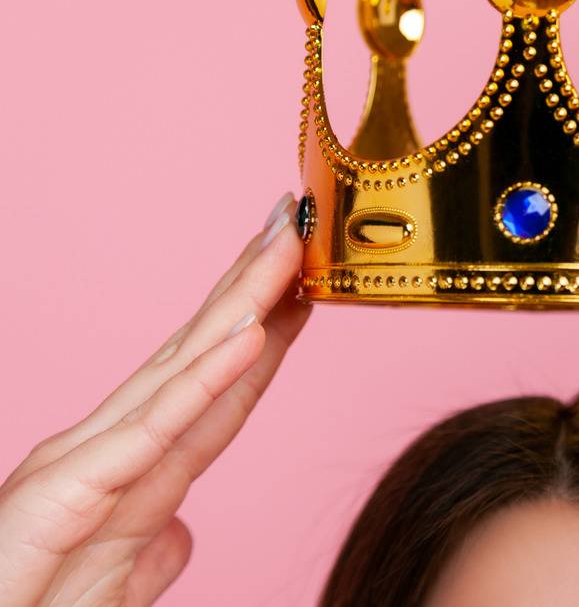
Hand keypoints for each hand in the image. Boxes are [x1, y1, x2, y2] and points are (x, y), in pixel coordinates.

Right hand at [0, 193, 309, 605]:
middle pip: (198, 356)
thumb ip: (148, 553)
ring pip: (180, 370)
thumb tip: (181, 531)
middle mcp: (106, 450)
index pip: (212, 388)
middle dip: (252, 287)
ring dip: (240, 304)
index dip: (260, 332)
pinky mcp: (63, 495)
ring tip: (285, 247)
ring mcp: (83, 465)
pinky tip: (250, 332)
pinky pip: (151, 431)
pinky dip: (203, 380)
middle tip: (296, 221)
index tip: (302, 281)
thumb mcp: (110, 588)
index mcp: (127, 469)